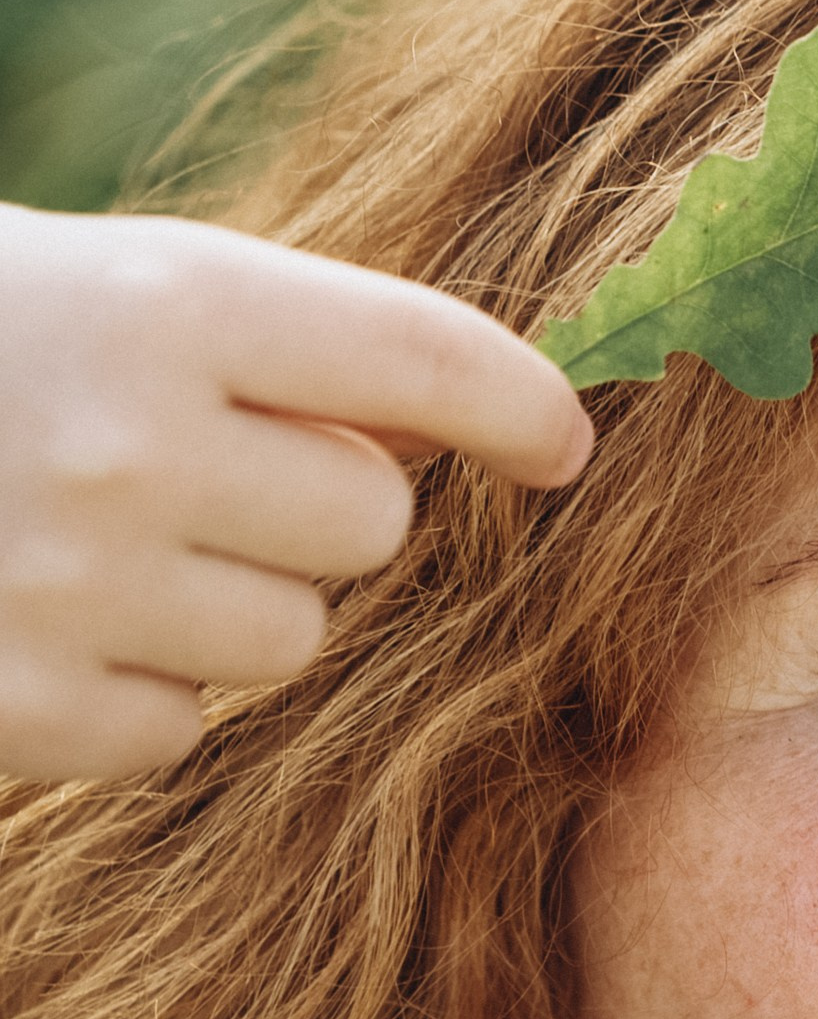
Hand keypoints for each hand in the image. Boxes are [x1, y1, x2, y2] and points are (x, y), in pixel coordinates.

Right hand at [0, 204, 590, 781]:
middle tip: (202, 475)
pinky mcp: (15, 708)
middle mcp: (129, 447)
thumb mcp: (110, 287)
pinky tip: (43, 616)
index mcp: (161, 304)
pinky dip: (128, 689)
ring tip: (103, 544)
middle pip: (371, 521)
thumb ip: (274, 349)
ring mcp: (68, 590)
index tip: (561, 441)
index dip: (518, 404)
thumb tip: (446, 431)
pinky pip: (175, 731)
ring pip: (290, 638)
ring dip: (228, 604)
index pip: (418, 357)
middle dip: (317, 505)